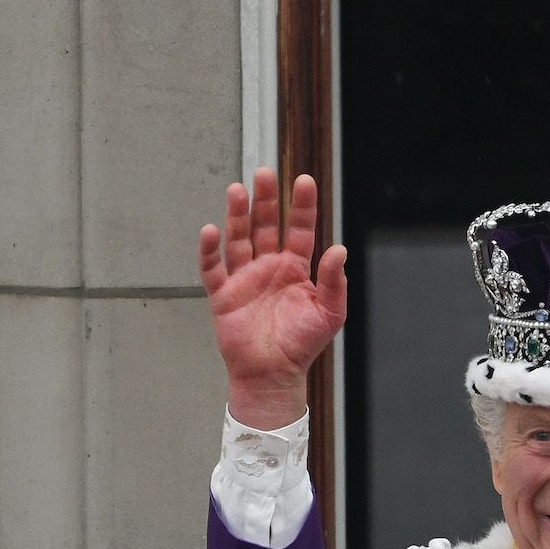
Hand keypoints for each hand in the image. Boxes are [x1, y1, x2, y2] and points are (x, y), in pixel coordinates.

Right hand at [200, 168, 347, 429]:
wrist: (274, 375)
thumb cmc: (302, 345)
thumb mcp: (329, 314)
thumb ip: (333, 282)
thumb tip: (339, 249)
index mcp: (295, 269)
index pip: (300, 229)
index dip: (302, 206)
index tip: (303, 181)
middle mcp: (269, 267)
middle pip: (266, 225)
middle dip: (266, 200)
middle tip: (264, 173)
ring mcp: (244, 278)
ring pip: (239, 238)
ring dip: (238, 215)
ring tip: (237, 189)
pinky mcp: (223, 294)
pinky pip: (213, 268)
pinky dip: (210, 250)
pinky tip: (211, 230)